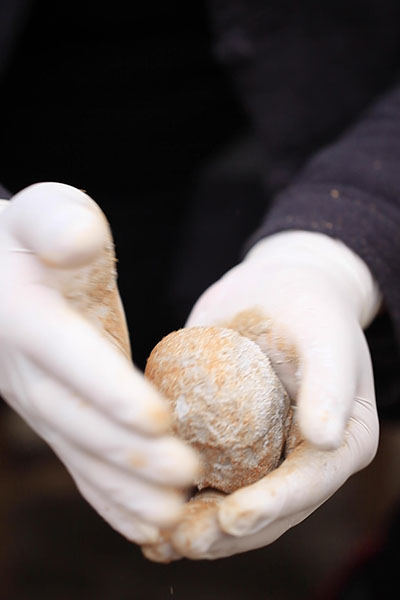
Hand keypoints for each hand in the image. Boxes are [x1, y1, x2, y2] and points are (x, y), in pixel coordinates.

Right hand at [0, 182, 198, 544]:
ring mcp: (38, 399)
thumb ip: (58, 223)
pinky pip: (81, 461)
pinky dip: (111, 495)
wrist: (6, 271)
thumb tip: (76, 239)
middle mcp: (24, 369)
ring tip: (175, 517)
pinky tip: (147, 522)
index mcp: (25, 316)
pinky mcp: (57, 414)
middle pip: (78, 419)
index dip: (109, 389)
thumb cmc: (37, 236)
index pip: (68, 357)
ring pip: (81, 453)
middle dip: (132, 452)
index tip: (160, 418)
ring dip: (126, 489)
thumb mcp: (45, 213)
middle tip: (189, 475)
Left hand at [142, 230, 380, 560]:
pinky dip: (178, 499)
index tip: (232, 518)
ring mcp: (264, 454)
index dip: (272, 507)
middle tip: (184, 540)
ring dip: (198, 529)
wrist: (275, 289)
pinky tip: (146, 514)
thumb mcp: (326, 336)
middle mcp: (302, 458)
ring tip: (159, 540)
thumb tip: (325, 438)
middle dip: (226, 532)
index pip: (309, 484)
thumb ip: (330, 383)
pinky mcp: (228, 443)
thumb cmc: (309, 307)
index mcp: (340, 442)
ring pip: (233, 505)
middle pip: (269, 511)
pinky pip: (206, 479)